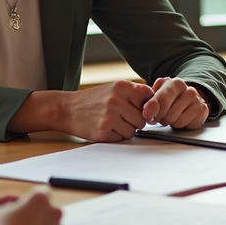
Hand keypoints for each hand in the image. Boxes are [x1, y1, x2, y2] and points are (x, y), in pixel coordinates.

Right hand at [11, 80, 154, 141]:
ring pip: (134, 130)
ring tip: (112, 121)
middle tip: (121, 116)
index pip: (149, 97)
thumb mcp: (114, 88)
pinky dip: (116, 136)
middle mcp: (116, 100)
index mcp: (122, 86)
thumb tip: (158, 104)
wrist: (67, 109)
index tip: (141, 108)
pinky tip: (105, 128)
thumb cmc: (94, 99)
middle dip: (136, 120)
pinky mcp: (102, 132)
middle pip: (143, 118)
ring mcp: (109, 116)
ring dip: (126, 129)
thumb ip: (135, 93)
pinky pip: (122, 138)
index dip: (147, 105)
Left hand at [142, 77, 209, 128]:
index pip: (163, 97)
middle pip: (169, 112)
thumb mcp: (158, 95)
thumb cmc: (170, 99)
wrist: (188, 100)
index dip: (153, 107)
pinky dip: (180, 125)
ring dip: (170, 121)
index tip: (147, 115)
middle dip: (160, 117)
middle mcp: (188, 89)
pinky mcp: (203, 111)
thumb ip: (150, 101)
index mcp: (175, 83)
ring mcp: (197, 100)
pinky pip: (185, 125)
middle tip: (159, 116)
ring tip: (171, 116)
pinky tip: (181, 118)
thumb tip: (147, 111)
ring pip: (176, 120)